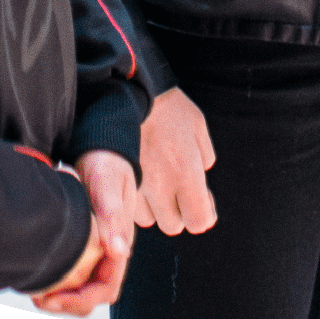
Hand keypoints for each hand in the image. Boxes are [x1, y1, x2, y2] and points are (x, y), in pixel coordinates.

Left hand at [31, 151, 135, 315]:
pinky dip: (56, 281)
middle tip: (39, 299)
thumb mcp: (108, 185)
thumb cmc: (107, 163)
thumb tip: (120, 252)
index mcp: (121, 242)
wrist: (101, 148)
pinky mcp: (85, 243)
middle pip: (94, 295)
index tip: (53, 299)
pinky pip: (73, 274)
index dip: (81, 300)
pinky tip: (38, 275)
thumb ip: (113, 216)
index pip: (107, 289)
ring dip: (61, 295)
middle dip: (68, 303)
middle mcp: (111, 250)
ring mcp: (98, 248)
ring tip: (35, 291)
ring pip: (82, 288)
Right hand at [131, 86, 216, 236]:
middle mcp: (160, 186)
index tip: (202, 202)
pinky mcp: (115, 185)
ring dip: (155, 208)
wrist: (128, 93)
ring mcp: (135, 187)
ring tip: (156, 182)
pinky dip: (136, 201)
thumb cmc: (168, 108)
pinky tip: (139, 181)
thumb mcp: (197, 127)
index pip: (199, 221)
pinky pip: (128, 209)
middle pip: (173, 225)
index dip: (202, 214)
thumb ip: (204, 159)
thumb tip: (201, 186)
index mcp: (185, 172)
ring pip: (149, 219)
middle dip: (179, 212)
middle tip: (178, 191)